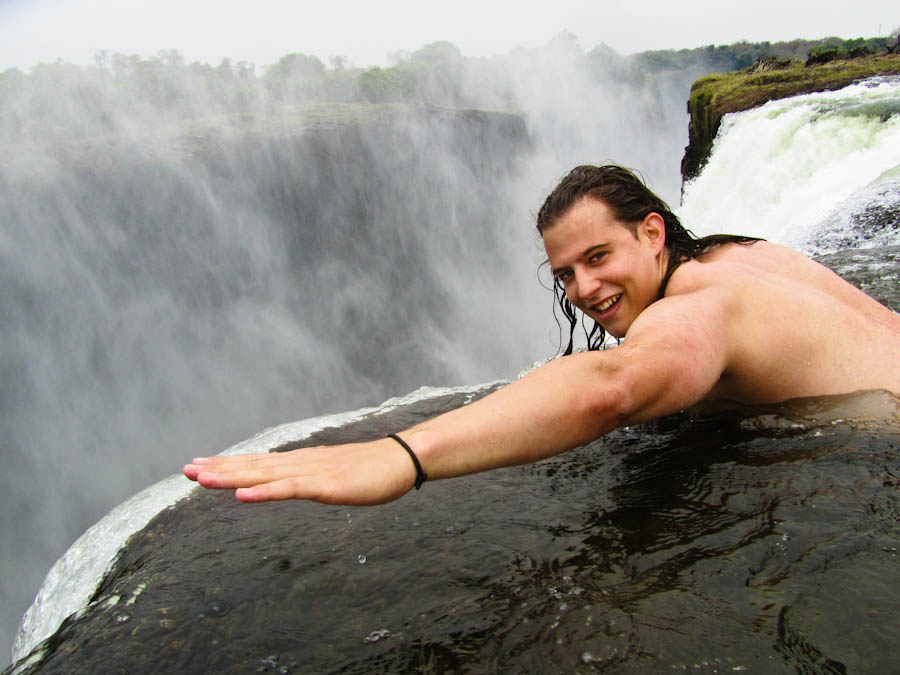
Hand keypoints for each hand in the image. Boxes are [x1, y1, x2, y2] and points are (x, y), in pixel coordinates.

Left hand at [183, 438, 417, 504]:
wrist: (400, 460)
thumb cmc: (369, 470)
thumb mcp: (332, 475)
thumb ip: (311, 478)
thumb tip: (293, 481)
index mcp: (300, 463)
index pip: (257, 463)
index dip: (226, 465)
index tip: (198, 467)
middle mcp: (299, 463)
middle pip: (252, 466)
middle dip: (218, 469)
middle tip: (185, 470)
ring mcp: (310, 473)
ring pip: (263, 475)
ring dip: (231, 476)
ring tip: (201, 479)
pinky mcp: (323, 485)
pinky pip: (289, 489)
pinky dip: (264, 491)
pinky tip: (244, 495)